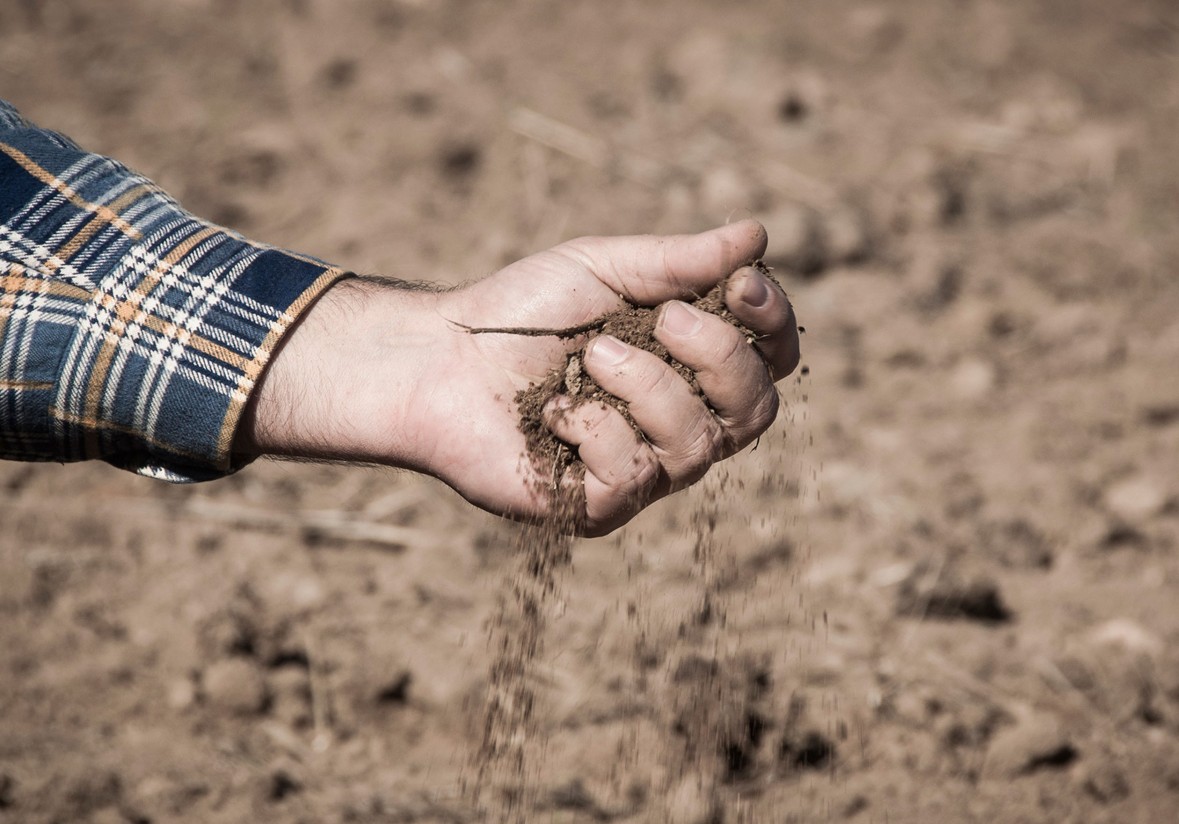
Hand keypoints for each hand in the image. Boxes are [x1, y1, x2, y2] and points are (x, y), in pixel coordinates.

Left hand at [235, 220, 798, 535]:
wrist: (438, 359)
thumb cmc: (522, 312)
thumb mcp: (605, 268)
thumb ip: (679, 260)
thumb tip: (756, 234)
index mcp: (690, 367)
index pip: (770, 359)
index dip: (774, 324)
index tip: (742, 283)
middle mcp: (679, 424)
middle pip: (757, 409)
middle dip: (720, 356)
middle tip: (665, 317)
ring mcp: (643, 471)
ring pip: (698, 446)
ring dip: (646, 386)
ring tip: (590, 354)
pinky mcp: (598, 505)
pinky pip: (632, 476)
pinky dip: (591, 427)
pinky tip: (550, 410)